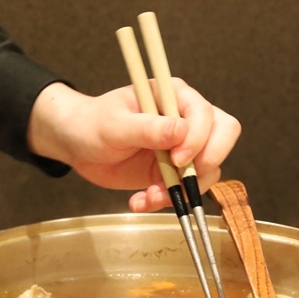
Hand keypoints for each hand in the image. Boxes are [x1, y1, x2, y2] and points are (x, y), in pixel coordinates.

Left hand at [27, 79, 240, 211]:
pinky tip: (140, 201)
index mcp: (173, 96)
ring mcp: (180, 147)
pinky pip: (184, 189)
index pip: (206, 114)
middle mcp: (184, 119)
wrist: (75, 144)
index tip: (176, 159)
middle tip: (180, 180)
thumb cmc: (92, 124)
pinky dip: (166, 200)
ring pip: (207, 170)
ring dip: (183, 189)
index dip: (199, 138)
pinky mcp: (172, 171)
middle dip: (206, 164)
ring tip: (150, 197)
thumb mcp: (115, 125)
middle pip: (222, 137)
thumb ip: (147, 128)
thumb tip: (181, 131)